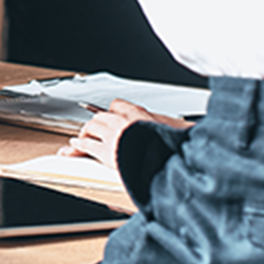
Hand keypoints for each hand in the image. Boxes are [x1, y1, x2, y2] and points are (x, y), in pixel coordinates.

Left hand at [58, 99, 193, 169]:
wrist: (162, 159)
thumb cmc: (169, 145)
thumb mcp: (178, 129)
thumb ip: (176, 126)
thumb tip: (189, 128)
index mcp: (138, 113)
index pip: (117, 104)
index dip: (112, 111)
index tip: (111, 115)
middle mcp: (122, 121)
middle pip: (101, 116)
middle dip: (97, 124)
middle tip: (95, 130)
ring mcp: (112, 135)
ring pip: (91, 127)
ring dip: (85, 133)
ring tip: (81, 138)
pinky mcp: (105, 151)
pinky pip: (86, 145)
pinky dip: (79, 145)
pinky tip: (75, 147)